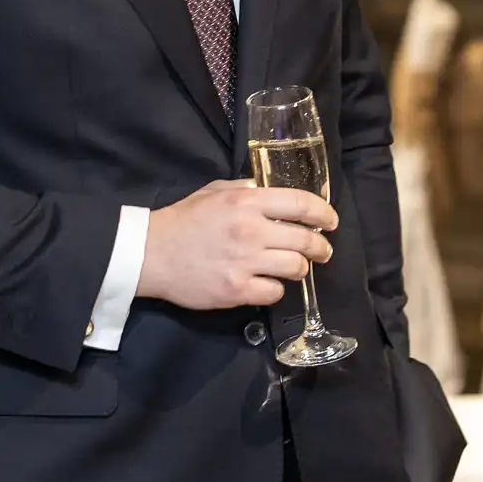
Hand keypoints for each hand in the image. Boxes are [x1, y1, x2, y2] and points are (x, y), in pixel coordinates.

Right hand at [137, 179, 338, 309]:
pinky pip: (274, 292)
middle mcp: (252, 231)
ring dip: (300, 268)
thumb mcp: (215, 191)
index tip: (331, 221)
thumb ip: (246, 189)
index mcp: (247, 202)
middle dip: (321, 248)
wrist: (151, 253)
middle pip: (305, 240)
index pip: (301, 204)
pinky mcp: (237, 290)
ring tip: (295, 268)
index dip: (324, 213)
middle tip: (323, 252)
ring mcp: (245, 263)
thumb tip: (272, 192)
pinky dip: (275, 289)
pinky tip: (267, 283)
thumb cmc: (184, 219)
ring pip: (295, 268)